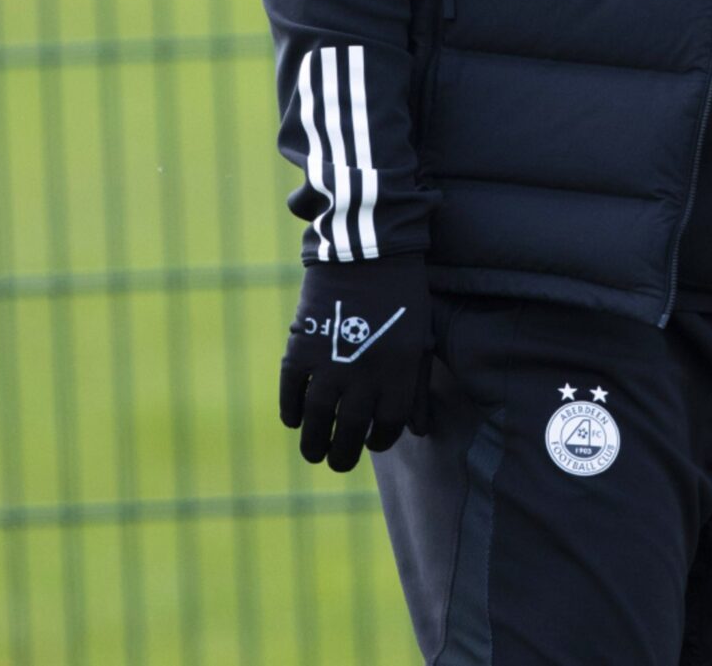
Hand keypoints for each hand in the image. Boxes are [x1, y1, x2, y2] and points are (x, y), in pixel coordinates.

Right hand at [278, 254, 433, 471]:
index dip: (378, 441)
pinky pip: (292, 393)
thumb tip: (417, 428)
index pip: (387, 426)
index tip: (371, 442)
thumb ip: (417, 386)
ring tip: (314, 452)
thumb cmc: (401, 294)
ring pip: (318, 420)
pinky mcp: (301, 348)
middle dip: (342, 456)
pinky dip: (291, 411)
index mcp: (399, 372)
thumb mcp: (420, 338)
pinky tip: (295, 418)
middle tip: (337, 461)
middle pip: (350, 432)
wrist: (367, 250)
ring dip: (313, 443)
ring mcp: (330, 363)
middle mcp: (365, 374)